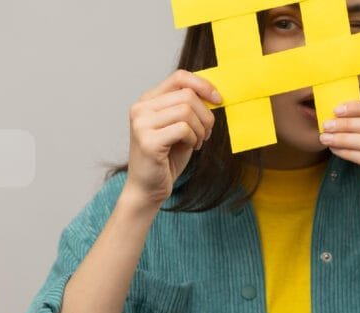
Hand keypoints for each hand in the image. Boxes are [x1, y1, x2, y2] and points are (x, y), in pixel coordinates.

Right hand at [125, 69, 220, 205]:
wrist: (148, 189)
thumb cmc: (167, 158)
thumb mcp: (181, 127)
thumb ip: (190, 108)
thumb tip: (214, 93)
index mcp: (148, 101)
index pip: (179, 77)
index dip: (203, 85)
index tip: (218, 99)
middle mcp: (140, 108)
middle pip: (187, 94)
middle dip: (205, 114)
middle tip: (207, 132)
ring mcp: (141, 124)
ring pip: (186, 111)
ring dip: (200, 129)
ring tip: (197, 141)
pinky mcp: (148, 141)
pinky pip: (184, 129)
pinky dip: (194, 139)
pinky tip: (190, 148)